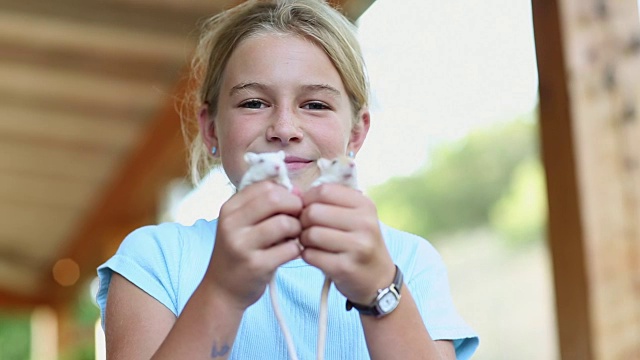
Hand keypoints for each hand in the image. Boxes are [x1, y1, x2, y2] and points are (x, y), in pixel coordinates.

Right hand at [206, 181, 302, 309]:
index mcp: (229, 208)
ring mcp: (242, 245)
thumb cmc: (240, 252)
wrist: (223, 290)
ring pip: (285, 223)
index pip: (266, 186)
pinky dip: (297, 249)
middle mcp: (232, 224)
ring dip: (298, 229)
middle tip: (298, 220)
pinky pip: (290, 249)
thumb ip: (265, 205)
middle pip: (275, 199)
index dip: (286, 193)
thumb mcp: (243, 223)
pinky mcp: (256, 265)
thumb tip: (298, 191)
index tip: (291, 206)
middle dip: (295, 207)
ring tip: (294, 237)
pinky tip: (291, 253)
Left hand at [299, 184, 395, 304]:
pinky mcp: (345, 267)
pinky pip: (310, 255)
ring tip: (311, 243)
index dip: (308, 199)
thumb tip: (294, 191)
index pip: (324, 191)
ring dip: (303, 239)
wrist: (378, 280)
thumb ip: (326, 202)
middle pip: (314, 212)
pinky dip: (307, 255)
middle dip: (303, 221)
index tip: (307, 209)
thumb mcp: (354, 217)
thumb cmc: (359, 243)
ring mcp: (357, 246)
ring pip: (311, 234)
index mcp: (365, 205)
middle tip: (307, 229)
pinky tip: (316, 256)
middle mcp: (365, 223)